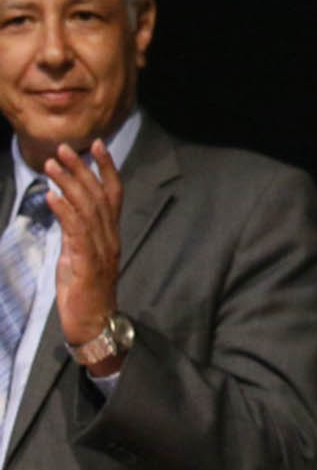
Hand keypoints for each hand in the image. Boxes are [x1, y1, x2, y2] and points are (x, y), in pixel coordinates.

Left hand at [38, 142, 123, 347]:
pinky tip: (52, 196)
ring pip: (88, 208)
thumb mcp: (77, 257)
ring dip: (69, 184)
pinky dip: (64, 211)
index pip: (112, 194)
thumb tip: (64, 212)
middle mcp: (109, 238)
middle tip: (64, 148)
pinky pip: (77, 231)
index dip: (106, 168)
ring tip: (52, 165)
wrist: (93, 324)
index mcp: (109, 235)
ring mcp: (101, 250)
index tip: (95, 145)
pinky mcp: (88, 262)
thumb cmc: (84, 293)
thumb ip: (75, 235)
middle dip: (81, 169)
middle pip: (98, 196)